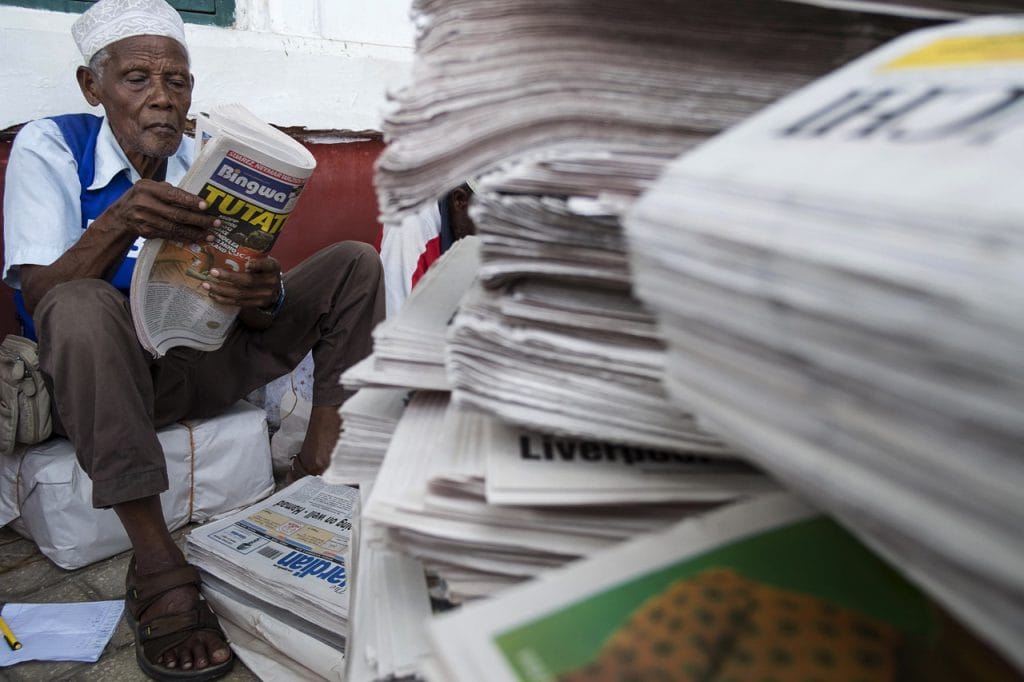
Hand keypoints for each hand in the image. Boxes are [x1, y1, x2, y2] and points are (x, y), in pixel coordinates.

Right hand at [101, 179, 219, 242]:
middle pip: (176, 214)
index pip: (172, 195)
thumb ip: (169, 190)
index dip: (190, 201)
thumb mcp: (150, 187)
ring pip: (175, 228)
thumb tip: (196, 198)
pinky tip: (197, 239)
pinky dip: (185, 237)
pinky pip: (169, 235)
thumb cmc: (142, 197)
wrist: (120, 216)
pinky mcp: (147, 232)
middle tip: (216, 222)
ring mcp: (144, 220)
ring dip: (195, 232)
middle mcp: (144, 204)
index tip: (206, 206)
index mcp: (147, 188)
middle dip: (199, 220)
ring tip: (211, 234)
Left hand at [203, 255, 281, 309]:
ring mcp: (264, 295)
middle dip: (229, 277)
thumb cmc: (264, 270)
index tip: (247, 263)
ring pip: (240, 293)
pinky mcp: (257, 304)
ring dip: (221, 290)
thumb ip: (252, 255)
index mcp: (273, 267)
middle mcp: (271, 282)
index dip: (257, 265)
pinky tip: (213, 295)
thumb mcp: (264, 260)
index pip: (267, 265)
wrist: (276, 289)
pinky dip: (224, 299)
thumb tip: (223, 244)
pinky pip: (238, 302)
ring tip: (206, 285)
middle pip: (248, 281)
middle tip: (212, 272)